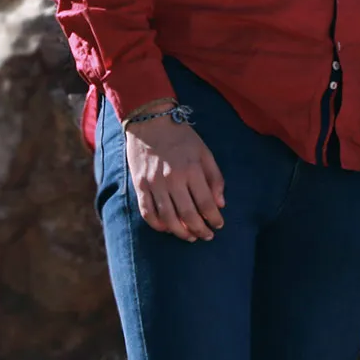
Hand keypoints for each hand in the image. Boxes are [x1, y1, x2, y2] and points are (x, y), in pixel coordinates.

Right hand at [124, 113, 225, 241]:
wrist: (151, 122)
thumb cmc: (181, 137)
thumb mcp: (204, 152)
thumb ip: (215, 177)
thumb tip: (220, 204)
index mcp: (192, 169)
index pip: (206, 203)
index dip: (214, 218)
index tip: (219, 225)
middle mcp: (173, 179)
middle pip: (188, 214)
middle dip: (200, 230)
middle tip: (207, 236)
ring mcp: (154, 183)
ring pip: (168, 218)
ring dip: (181, 232)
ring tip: (190, 237)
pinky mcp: (140, 185)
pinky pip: (147, 212)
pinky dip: (157, 225)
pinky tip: (167, 229)